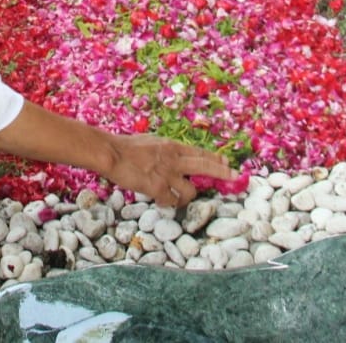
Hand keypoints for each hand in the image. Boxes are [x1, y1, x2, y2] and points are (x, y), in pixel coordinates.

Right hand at [105, 133, 234, 206]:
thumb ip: (166, 150)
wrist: (111, 153)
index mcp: (172, 146)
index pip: (200, 153)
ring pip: (190, 192)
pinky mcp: (157, 188)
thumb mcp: (151, 141)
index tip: (227, 162)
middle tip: (234, 177)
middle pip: (205, 167)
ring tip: (179, 197)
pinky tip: (163, 201)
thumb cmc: (126, 147)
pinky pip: (171, 201)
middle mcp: (174, 159)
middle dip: (222, 173)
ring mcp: (167, 174)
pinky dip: (169, 203)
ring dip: (187, 197)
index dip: (216, 159)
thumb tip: (175, 155)